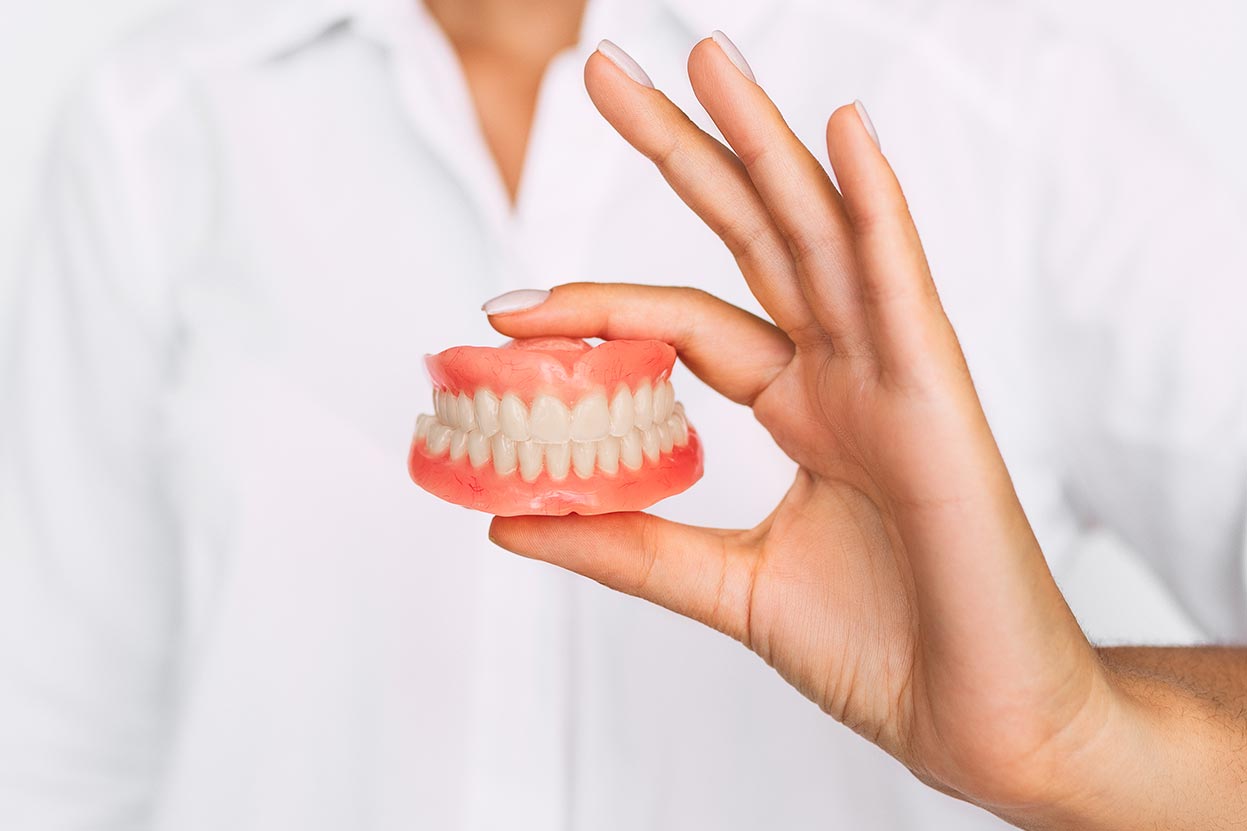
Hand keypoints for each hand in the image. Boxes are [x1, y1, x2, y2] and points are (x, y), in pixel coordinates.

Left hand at [488, 38, 1114, 824]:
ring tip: (707, 59)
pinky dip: (873, 206)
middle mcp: (845, 371)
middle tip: (608, 72)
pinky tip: (839, 133)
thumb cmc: (880, 649)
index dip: (598, 306)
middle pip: (754, 236)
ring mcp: (895, 374)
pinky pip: (902, 286)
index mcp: (802, 405)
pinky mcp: (939, 400)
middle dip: (685, 151)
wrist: (976, 723)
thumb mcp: (725, 585)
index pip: (686, 321)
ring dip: (764, 143)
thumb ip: (628, 544)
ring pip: (821, 233)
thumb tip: (509, 520)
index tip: (506, 310)